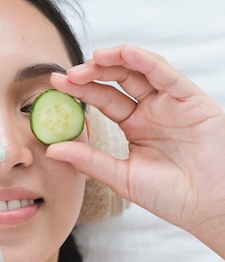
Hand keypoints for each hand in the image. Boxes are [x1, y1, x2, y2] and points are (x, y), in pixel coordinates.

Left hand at [48, 45, 224, 246]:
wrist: (208, 207)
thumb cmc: (169, 196)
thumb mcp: (121, 176)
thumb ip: (88, 160)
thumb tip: (52, 148)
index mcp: (134, 125)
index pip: (103, 100)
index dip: (80, 90)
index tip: (55, 84)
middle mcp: (151, 110)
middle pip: (118, 80)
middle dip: (92, 73)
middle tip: (68, 74)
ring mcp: (171, 103)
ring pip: (140, 70)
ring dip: (115, 60)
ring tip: (91, 59)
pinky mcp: (191, 100)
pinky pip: (166, 75)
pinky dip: (145, 61)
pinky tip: (124, 54)